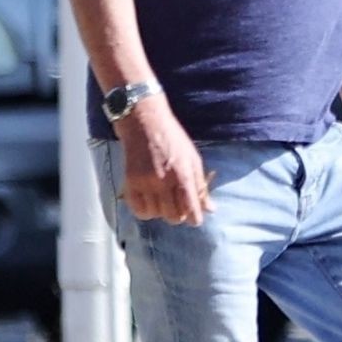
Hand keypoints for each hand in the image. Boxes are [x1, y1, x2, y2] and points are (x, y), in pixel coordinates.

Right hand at [116, 96, 213, 223]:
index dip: (195, 218)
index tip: (195, 219)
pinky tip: (150, 200)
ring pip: (156, 215)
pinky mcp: (130, 182)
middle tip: (178, 205)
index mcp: (183, 174)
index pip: (191, 209)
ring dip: (161, 211)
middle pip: (174, 217)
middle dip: (179, 215)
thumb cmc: (173, 138)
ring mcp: (145, 183)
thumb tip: (211, 209)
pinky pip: (138, 210)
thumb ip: (201, 186)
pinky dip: (145, 210)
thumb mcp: (193, 158)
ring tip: (163, 199)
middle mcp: (164, 181)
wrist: (144, 122)